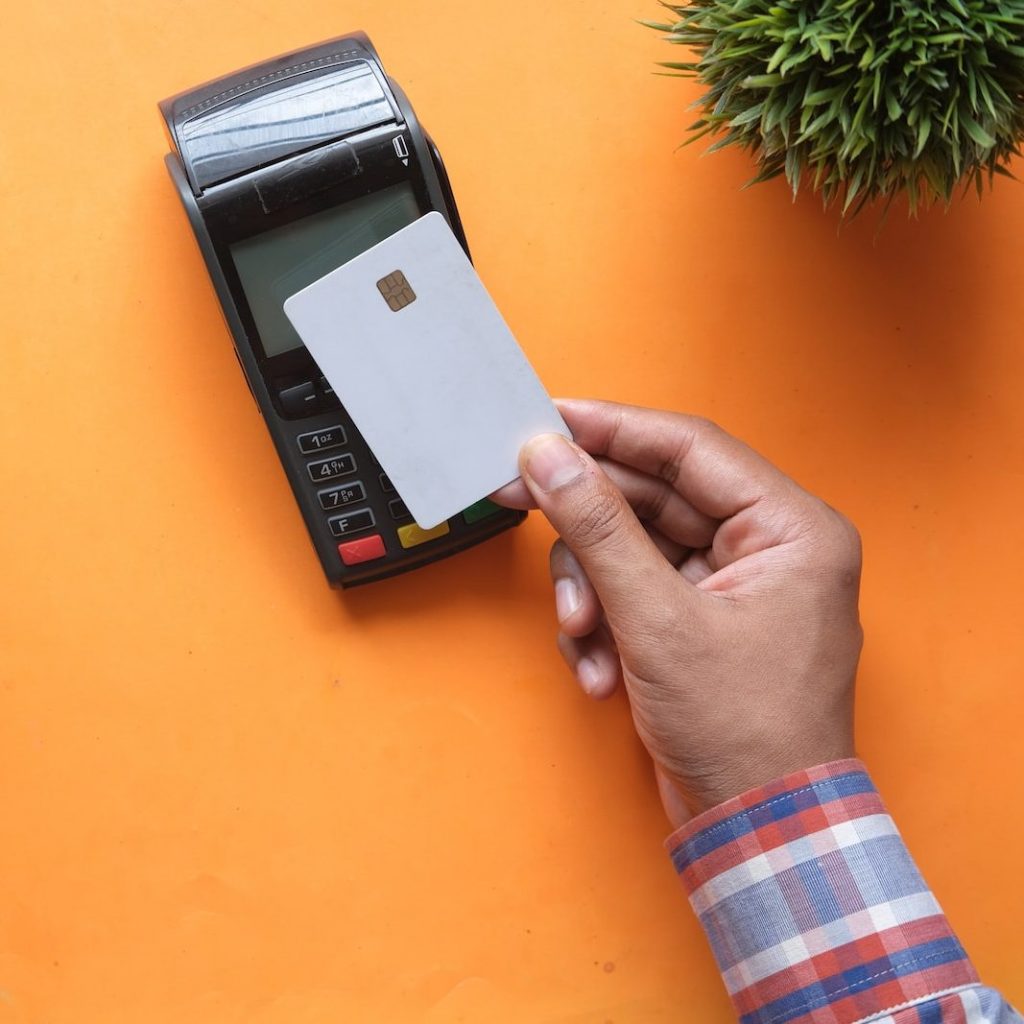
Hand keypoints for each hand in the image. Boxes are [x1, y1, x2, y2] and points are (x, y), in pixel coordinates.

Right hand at [492, 399, 861, 824]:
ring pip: (635, 547)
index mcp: (790, 529)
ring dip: (593, 588)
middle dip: (587, 519)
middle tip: (519, 496)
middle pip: (655, 497)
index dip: (614, 428)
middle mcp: (767, 548)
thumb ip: (599, 528)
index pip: (690, 448)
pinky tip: (602, 669)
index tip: (550, 418)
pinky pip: (636, 591)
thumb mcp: (658, 619)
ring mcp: (732, 587)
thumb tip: (549, 457)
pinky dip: (607, 623)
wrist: (758, 831)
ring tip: (583, 633)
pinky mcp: (700, 622)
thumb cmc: (743, 731)